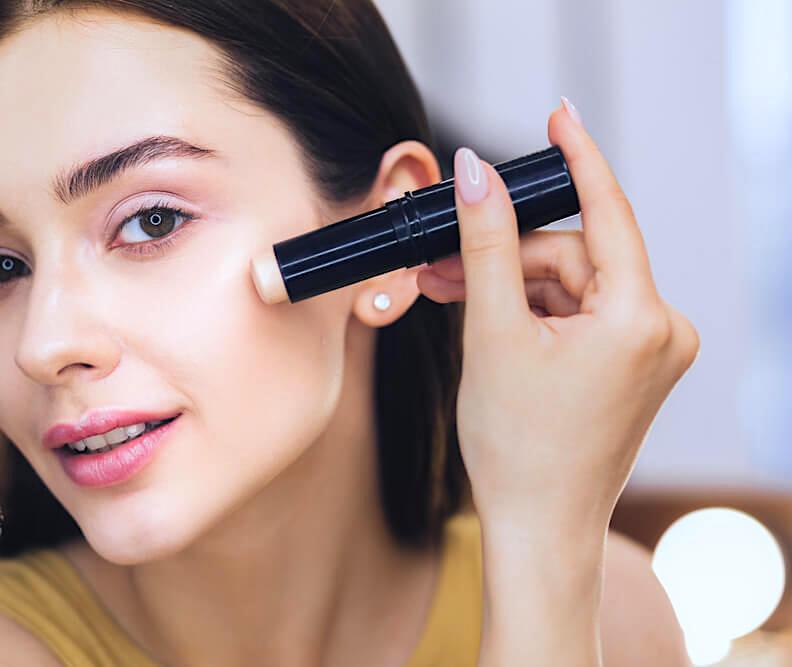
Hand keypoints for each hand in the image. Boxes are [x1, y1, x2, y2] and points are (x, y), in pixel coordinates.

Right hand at [416, 105, 699, 532]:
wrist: (537, 526)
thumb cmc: (517, 445)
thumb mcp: (492, 332)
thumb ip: (486, 243)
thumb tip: (476, 173)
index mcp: (640, 319)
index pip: (607, 212)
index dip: (577, 157)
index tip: (558, 115)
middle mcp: (662, 330)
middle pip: (573, 255)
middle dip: (505, 257)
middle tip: (440, 267)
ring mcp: (651, 350)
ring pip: (570, 283)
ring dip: (511, 287)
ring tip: (452, 301)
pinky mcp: (633, 364)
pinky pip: (578, 311)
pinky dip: (532, 311)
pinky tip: (489, 323)